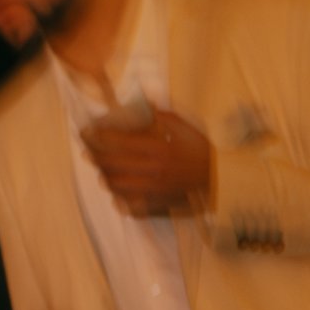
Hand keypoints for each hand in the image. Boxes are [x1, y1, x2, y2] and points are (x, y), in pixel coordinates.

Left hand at [82, 109, 211, 215]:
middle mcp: (151, 172)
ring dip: (104, 175)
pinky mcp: (154, 206)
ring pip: (114, 186)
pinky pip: (127, 204)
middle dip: (95, 156)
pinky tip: (117, 189)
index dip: (98, 137)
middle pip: (110, 165)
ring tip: (101, 167)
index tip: (89, 132)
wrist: (220, 181)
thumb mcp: (186, 128)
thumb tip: (147, 103)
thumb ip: (164, 116)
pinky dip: (118, 196)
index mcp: (158, 150)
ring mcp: (151, 192)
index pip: (117, 143)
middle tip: (88, 149)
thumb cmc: (203, 153)